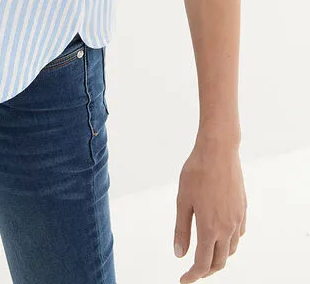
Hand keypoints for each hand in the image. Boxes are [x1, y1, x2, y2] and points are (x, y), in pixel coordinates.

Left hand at [173, 140, 246, 281]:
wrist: (219, 151)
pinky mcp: (243, 209)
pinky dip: (230, 243)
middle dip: (207, 271)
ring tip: (207, 256)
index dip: (193, 275)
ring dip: (219, 257)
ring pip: (231, 249)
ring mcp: (238, 219)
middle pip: (219, 261)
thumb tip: (179, 254)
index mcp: (209, 228)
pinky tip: (221, 237)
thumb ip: (181, 229)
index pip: (202, 263)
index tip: (183, 280)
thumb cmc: (196, 172)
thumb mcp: (182, 200)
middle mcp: (227, 228)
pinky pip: (239, 235)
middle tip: (194, 271)